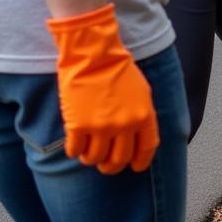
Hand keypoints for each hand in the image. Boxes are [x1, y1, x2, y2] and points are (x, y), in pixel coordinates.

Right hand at [46, 3, 159, 174]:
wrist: (94, 55)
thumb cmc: (117, 69)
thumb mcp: (141, 92)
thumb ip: (141, 116)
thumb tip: (138, 139)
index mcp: (144, 116)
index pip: (146, 149)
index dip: (140, 162)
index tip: (134, 167)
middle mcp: (125, 125)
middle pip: (118, 160)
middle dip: (110, 167)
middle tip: (104, 164)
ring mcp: (101, 126)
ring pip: (94, 159)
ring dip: (90, 159)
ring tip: (87, 152)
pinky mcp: (78, 125)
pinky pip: (75, 151)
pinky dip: (74, 151)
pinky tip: (74, 144)